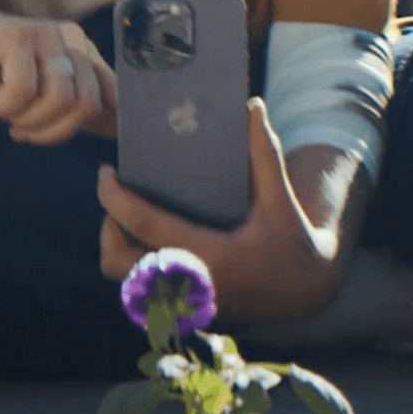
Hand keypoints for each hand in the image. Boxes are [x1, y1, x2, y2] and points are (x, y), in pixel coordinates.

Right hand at [0, 0, 116, 145]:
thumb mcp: (38, 95)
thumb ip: (76, 107)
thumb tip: (116, 129)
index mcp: (83, 51)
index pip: (110, 99)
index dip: (82, 128)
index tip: (45, 134)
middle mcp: (71, 37)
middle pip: (86, 104)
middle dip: (51, 130)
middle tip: (19, 130)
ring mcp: (45, 32)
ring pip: (60, 97)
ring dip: (27, 119)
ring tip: (4, 114)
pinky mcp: (15, 34)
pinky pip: (24, 88)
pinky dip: (4, 107)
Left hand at [98, 98, 337, 324]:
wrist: (307, 293)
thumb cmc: (292, 240)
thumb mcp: (280, 199)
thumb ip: (265, 154)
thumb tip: (253, 105)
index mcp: (212, 257)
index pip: (143, 225)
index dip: (114, 197)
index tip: (105, 171)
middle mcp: (192, 286)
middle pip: (117, 263)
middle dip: (108, 229)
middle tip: (118, 199)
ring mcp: (185, 303)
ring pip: (124, 283)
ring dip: (118, 250)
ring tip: (129, 218)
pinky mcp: (185, 309)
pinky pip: (142, 291)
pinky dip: (135, 265)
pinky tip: (148, 238)